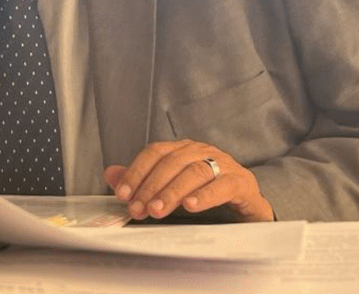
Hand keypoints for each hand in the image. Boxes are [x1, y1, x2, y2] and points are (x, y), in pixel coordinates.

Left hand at [103, 140, 273, 222]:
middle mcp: (202, 151)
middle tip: (138, 208)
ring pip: (194, 172)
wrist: (248, 202)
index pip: (155, 152)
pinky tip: (191, 206)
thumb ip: (142, 180)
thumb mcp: (172, 186)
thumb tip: (110, 174)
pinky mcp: (241, 182)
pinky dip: (205, 196)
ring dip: (172, 192)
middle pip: (172, 162)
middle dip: (151, 186)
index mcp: (184, 149)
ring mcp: (224, 164)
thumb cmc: (207, 191)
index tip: (122, 193)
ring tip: (158, 210)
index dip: (137, 171)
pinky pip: (222, 186)